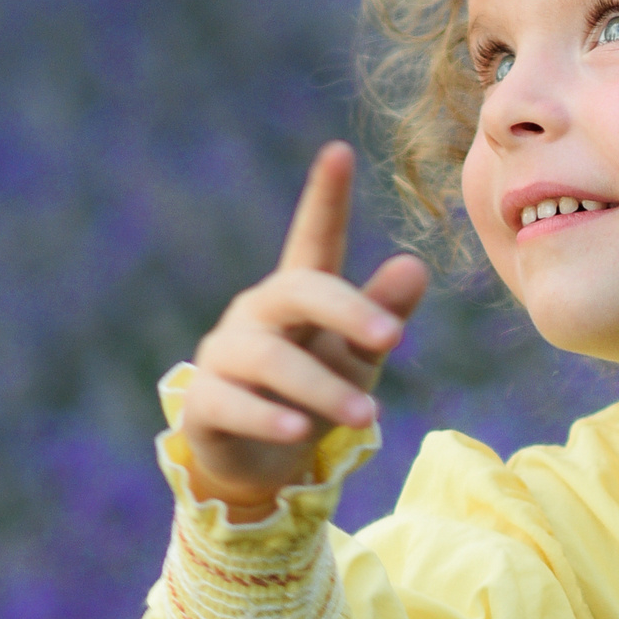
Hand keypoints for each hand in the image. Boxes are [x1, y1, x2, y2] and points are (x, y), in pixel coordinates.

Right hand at [179, 142, 429, 520]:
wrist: (260, 466)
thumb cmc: (315, 396)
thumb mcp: (357, 357)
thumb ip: (380, 315)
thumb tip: (415, 266)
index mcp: (297, 295)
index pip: (313, 239)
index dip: (324, 198)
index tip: (339, 152)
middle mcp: (257, 314)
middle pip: (298, 292)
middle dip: (347, 311)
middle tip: (391, 338)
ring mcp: (225, 356)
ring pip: (271, 358)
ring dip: (323, 387)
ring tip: (369, 415)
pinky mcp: (202, 403)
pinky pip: (232, 403)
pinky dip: (268, 416)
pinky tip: (298, 431)